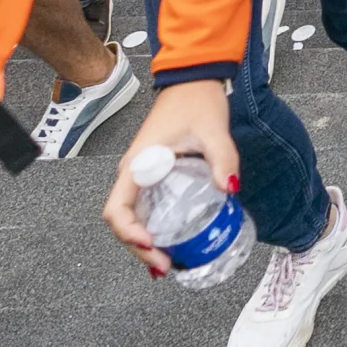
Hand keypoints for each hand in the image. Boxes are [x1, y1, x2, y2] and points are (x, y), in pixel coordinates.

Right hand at [104, 80, 236, 271]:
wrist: (193, 79)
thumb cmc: (196, 101)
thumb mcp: (213, 130)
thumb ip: (222, 159)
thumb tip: (229, 188)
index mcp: (138, 164)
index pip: (117, 209)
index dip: (129, 232)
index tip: (151, 244)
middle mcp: (133, 174)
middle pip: (123, 222)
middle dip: (139, 249)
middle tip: (166, 267)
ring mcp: (142, 175)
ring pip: (133, 218)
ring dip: (145, 243)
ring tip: (169, 262)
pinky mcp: (153, 175)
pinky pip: (147, 208)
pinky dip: (154, 229)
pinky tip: (173, 242)